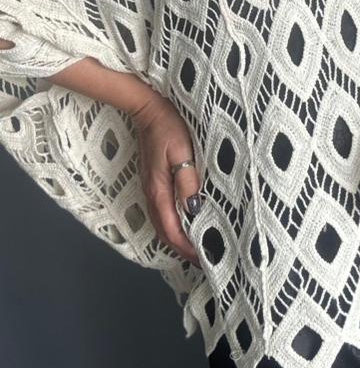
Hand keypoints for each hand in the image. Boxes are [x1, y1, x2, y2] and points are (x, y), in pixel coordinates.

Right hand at [132, 93, 203, 266]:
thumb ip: (187, 182)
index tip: (203, 258)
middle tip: (203, 259)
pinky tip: (184, 223)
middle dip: (182, 248)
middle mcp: (152, 194)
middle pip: (164, 232)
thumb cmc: (169, 127)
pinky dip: (172, 224)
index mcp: (159, 190)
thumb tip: (194, 211)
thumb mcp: (183, 153)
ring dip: (176, 238)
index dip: (186, 247)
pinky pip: (161, 211)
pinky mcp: (152, 181)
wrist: (148, 109)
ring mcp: (150, 188)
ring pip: (161, 223)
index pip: (172, 229)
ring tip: (196, 246)